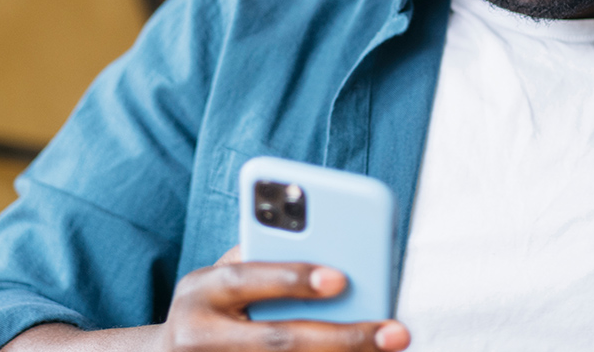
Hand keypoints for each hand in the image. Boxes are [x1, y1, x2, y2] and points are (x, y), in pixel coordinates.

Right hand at [154, 247, 409, 351]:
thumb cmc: (209, 307)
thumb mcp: (217, 277)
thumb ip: (258, 261)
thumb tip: (328, 251)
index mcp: (198, 292)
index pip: (245, 279)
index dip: (290, 277)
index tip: (342, 277)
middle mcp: (200, 337)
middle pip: (278, 341)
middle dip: (342, 338)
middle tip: (394, 332)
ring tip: (388, 348)